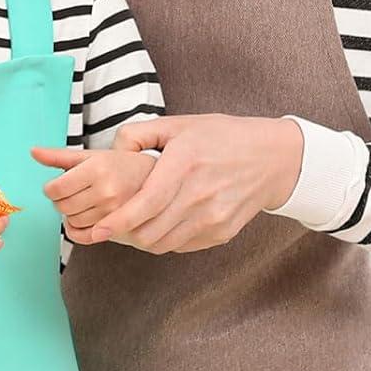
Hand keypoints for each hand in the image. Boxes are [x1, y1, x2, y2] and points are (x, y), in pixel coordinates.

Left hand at [30, 146, 155, 239]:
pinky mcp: (120, 229)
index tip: (57, 186)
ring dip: (71, 214)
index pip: (55, 189)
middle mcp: (107, 191)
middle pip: (62, 207)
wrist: (157, 181)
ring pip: (72, 222)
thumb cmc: (123, 166)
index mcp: (98, 168)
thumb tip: (34, 152)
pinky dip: (77, 230)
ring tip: (84, 202)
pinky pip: (83, 237)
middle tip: (72, 192)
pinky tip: (85, 218)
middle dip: (61, 200)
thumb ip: (60, 156)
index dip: (51, 189)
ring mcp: (114, 212)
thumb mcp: (93, 155)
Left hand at [37, 115, 301, 254]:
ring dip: (142, 239)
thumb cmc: (222, 137)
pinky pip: (182, 246)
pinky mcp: (222, 232)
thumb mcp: (180, 124)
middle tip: (110, 227)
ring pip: (164, 244)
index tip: (97, 230)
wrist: (273, 159)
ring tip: (134, 226)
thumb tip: (111, 151)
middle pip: (151, 231)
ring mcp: (214, 216)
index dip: (118, 221)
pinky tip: (162, 224)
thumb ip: (139, 134)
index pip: (146, 203)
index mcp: (185, 163)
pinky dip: (166, 240)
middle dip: (124, 234)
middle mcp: (200, 193)